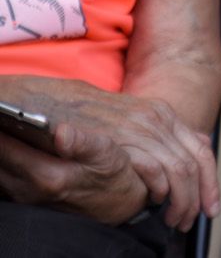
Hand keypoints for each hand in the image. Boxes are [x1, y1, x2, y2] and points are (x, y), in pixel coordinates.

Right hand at [0, 78, 215, 229]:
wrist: (56, 101)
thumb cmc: (90, 116)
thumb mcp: (132, 120)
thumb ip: (157, 136)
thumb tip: (181, 155)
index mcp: (165, 115)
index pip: (202, 150)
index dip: (210, 182)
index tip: (211, 207)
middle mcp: (158, 120)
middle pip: (194, 163)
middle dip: (197, 197)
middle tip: (190, 220)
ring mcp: (142, 128)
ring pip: (178, 170)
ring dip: (180, 200)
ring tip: (173, 219)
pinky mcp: (123, 139)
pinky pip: (153, 167)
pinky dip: (158, 188)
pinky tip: (152, 200)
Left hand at [0, 121, 148, 225]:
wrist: (116, 205)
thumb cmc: (113, 175)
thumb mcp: (108, 154)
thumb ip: (84, 142)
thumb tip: (62, 131)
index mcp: (46, 176)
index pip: (5, 147)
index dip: (1, 126)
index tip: (3, 109)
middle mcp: (27, 190)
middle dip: (0, 133)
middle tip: (3, 113)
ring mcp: (22, 196)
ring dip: (1, 146)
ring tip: (6, 124)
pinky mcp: (23, 198)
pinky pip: (2, 176)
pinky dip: (4, 158)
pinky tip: (14, 142)